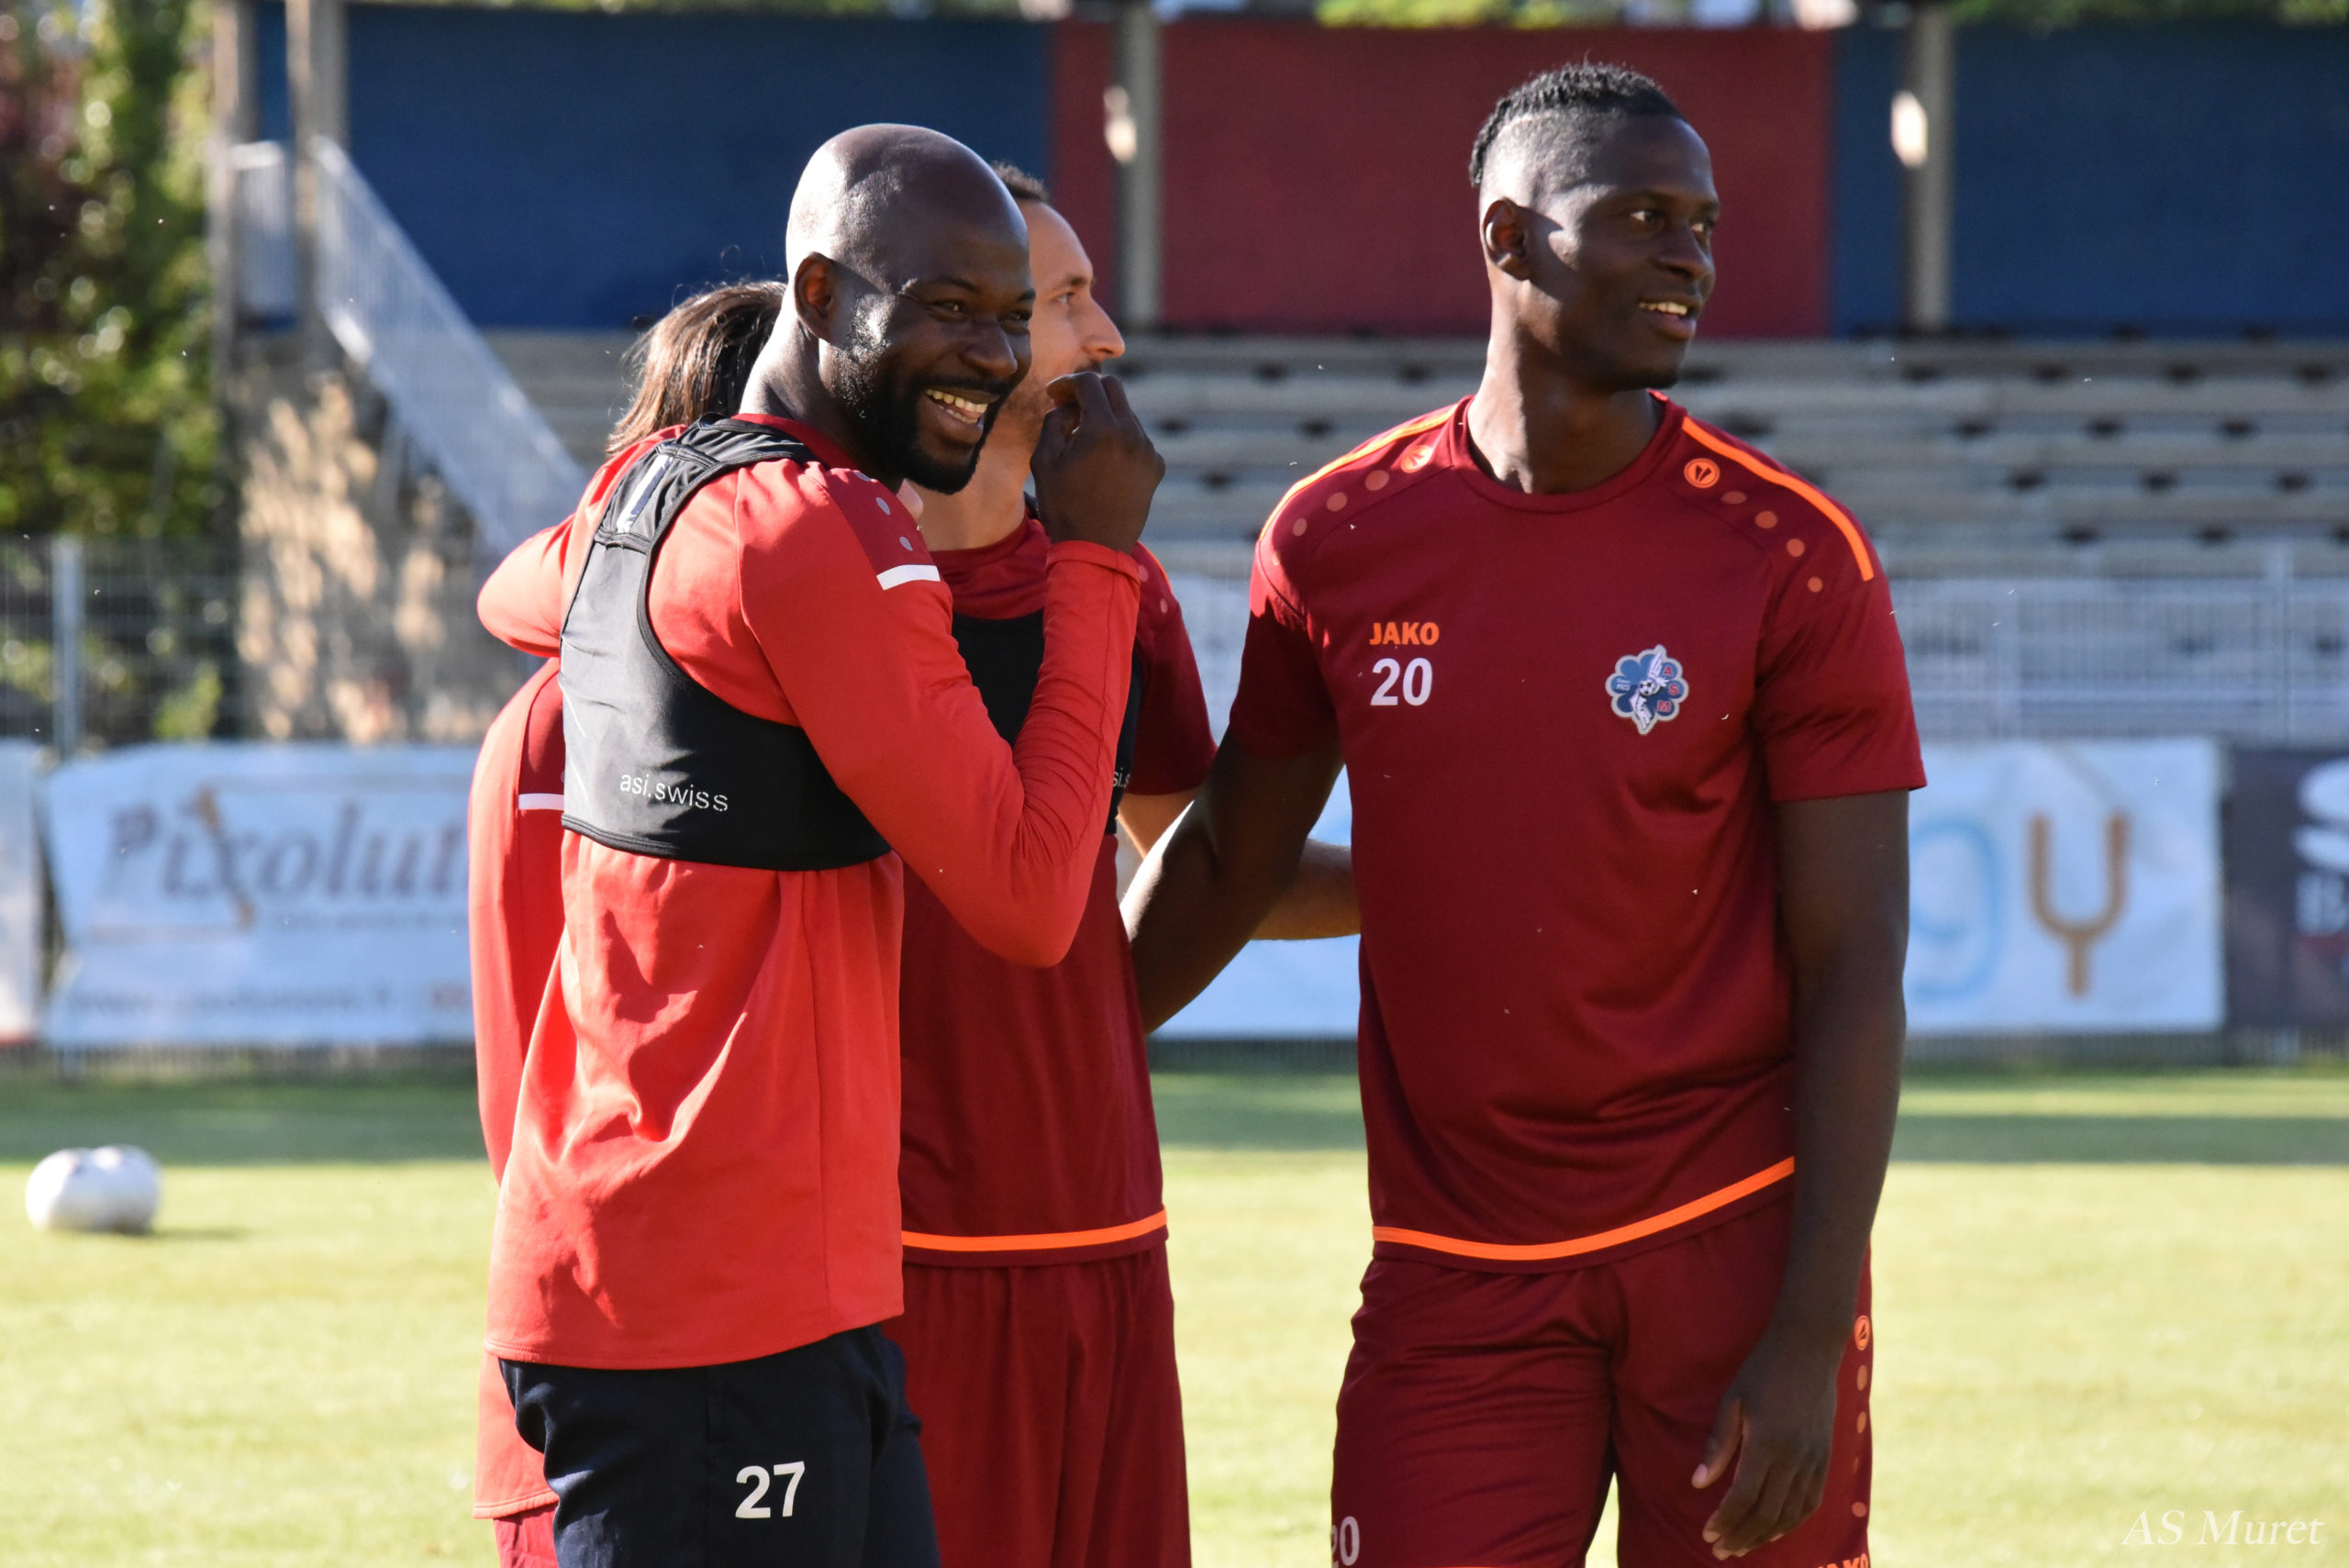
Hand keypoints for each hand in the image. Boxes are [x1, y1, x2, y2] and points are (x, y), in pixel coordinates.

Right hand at [1030, 371, 1161, 554]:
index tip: (1054, 394)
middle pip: (1115, 389)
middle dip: (1090, 391)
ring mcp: (1148, 451)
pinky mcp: (1156, 467)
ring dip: (1105, 417)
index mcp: (1103, 428)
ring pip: (1127, 414)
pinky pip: (1137, 439)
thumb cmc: (1063, 505)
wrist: (1095, 548)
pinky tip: (1103, 461)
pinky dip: (1120, 439)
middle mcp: (1132, 433)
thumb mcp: (1044, 460)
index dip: (1068, 382)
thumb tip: (1068, 406)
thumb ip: (1054, 421)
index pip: (1090, 382)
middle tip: (1070, 406)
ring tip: (1084, 439)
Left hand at [1691, 1327, 1842, 1557]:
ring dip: (1766, 1535)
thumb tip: (1697, 1484)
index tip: (1707, 1534)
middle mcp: (1795, 1458)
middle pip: (1767, 1513)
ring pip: (1791, 1513)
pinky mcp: (1826, 1457)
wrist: (1809, 1349)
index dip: (1726, 1520)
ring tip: (1742, 1546)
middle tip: (1719, 1550)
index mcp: (1768, 1443)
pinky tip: (1775, 1529)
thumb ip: (1718, 1445)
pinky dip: (1793, 1521)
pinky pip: (1811, 1501)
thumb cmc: (1762, 1371)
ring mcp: (1815, 1459)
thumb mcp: (1732, 1401)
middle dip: (1741, 1536)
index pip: (1744, 1497)